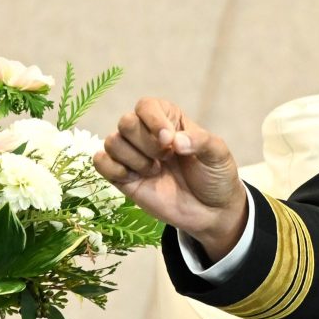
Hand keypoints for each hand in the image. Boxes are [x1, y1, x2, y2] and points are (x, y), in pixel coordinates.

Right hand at [94, 98, 247, 260]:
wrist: (212, 212)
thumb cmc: (216, 176)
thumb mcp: (218, 154)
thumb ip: (200, 141)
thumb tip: (175, 141)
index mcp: (170, 120)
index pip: (146, 106)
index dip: (153, 121)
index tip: (169, 140)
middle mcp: (147, 134)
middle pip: (126, 122)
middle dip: (146, 142)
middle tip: (166, 158)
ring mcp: (133, 156)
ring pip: (112, 142)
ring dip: (134, 158)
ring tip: (156, 171)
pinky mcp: (123, 178)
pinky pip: (100, 163)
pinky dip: (113, 169)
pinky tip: (136, 178)